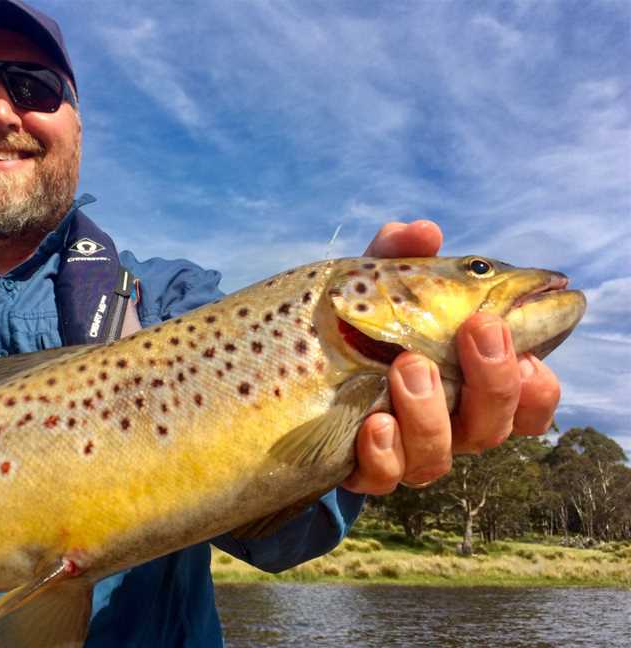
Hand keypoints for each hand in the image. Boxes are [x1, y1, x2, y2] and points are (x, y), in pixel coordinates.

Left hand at [342, 221, 560, 494]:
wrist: (301, 365)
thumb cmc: (357, 323)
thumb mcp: (374, 285)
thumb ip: (397, 257)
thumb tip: (423, 232)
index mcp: (468, 383)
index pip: (526, 402)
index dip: (537, 389)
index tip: (529, 355)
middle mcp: (446, 423)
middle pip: (492, 427)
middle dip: (493, 381)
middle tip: (475, 331)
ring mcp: (405, 450)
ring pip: (439, 456)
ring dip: (430, 412)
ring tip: (407, 367)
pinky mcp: (362, 467)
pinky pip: (382, 477)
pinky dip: (383, 453)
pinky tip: (373, 424)